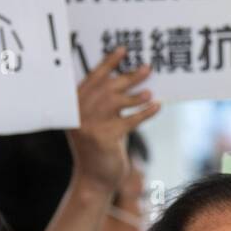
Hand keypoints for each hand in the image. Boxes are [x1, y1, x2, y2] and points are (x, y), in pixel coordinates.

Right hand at [69, 47, 160, 194]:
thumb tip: (130, 78)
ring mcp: (89, 125)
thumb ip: (107, 103)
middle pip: (106, 87)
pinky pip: (129, 120)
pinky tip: (157, 107)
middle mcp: (78, 112)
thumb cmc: (101, 149)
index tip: (123, 50)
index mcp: (74, 104)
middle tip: (147, 68)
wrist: (95, 179)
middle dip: (128, 76)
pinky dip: (145, 113)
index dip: (108, 63)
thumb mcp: (99, 123)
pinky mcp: (104, 138)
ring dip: (136, 95)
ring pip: (116, 101)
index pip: (92, 78)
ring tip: (150, 92)